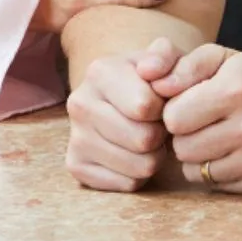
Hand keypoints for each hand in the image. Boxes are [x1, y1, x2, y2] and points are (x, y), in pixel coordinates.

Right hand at [65, 38, 184, 191]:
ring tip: (147, 138)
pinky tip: (133, 154)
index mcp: (99, 71)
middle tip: (157, 124)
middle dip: (161, 135)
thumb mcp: (166, 58)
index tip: (161, 102)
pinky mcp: (76, 165)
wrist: (126, 96)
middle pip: (143, 140)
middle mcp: (79, 104)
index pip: (145, 107)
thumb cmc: (152, 79)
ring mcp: (75, 137)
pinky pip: (127, 184)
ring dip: (154, 156)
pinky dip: (139, 175)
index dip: (165, 109)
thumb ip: (165, 56)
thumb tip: (150, 71)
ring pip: (139, 167)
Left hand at [152, 44, 241, 194]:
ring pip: (193, 169)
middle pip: (180, 147)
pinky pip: (212, 184)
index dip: (175, 110)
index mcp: (237, 88)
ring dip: (196, 155)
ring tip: (216, 137)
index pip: (172, 116)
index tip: (190, 104)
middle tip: (203, 123)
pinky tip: (229, 154)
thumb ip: (177, 62)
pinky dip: (213, 171)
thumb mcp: (217, 60)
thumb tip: (145, 73)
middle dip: (184, 135)